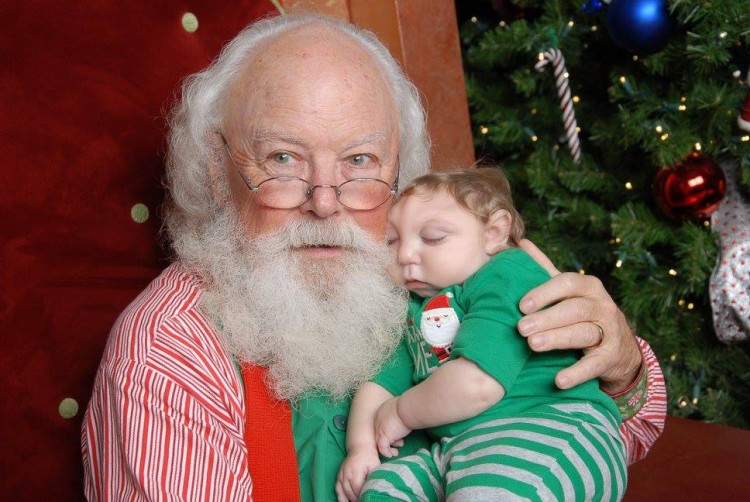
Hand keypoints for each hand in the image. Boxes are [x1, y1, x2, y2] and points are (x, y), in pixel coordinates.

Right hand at [335, 447, 380, 501]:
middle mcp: (346, 474)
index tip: (367, 499)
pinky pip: (337, 488)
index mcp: (355, 471)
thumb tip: (374, 489)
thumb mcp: (375, 466)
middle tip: (363, 501)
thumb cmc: (369, 456)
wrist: (359, 446)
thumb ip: (374, 478)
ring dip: (348, 500)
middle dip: (356, 500)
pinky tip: (346, 501)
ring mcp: (341, 475)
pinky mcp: (339, 475)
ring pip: (342, 492)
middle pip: (350, 493)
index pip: (357, 490)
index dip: (362, 496)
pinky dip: (341, 496)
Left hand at [374, 398, 410, 457]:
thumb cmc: (409, 406)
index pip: (382, 424)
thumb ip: (399, 415)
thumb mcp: (401, 409)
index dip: (391, 431)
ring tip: (395, 452)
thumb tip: (405, 419)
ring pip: (380, 442)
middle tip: (398, 443)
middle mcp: (378, 420)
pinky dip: (386, 452)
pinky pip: (382, 448)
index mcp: (382, 411)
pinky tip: (391, 454)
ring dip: (387, 448)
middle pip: (380, 433)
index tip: (399, 435)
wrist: (408, 408)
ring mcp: (379, 428)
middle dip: (389, 440)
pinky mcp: (383, 436)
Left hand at [517, 239, 642, 392]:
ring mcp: (609, 331)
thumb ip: (544, 268)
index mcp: (588, 286)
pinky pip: (594, 365)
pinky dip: (577, 373)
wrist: (618, 347)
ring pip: (583, 333)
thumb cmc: (582, 313)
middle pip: (574, 309)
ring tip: (533, 345)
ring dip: (557, 339)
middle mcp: (602, 305)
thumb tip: (520, 243)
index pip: (567, 282)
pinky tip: (559, 380)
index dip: (544, 293)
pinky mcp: (611, 357)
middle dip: (546, 318)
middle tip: (520, 327)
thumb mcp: (567, 291)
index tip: (521, 304)